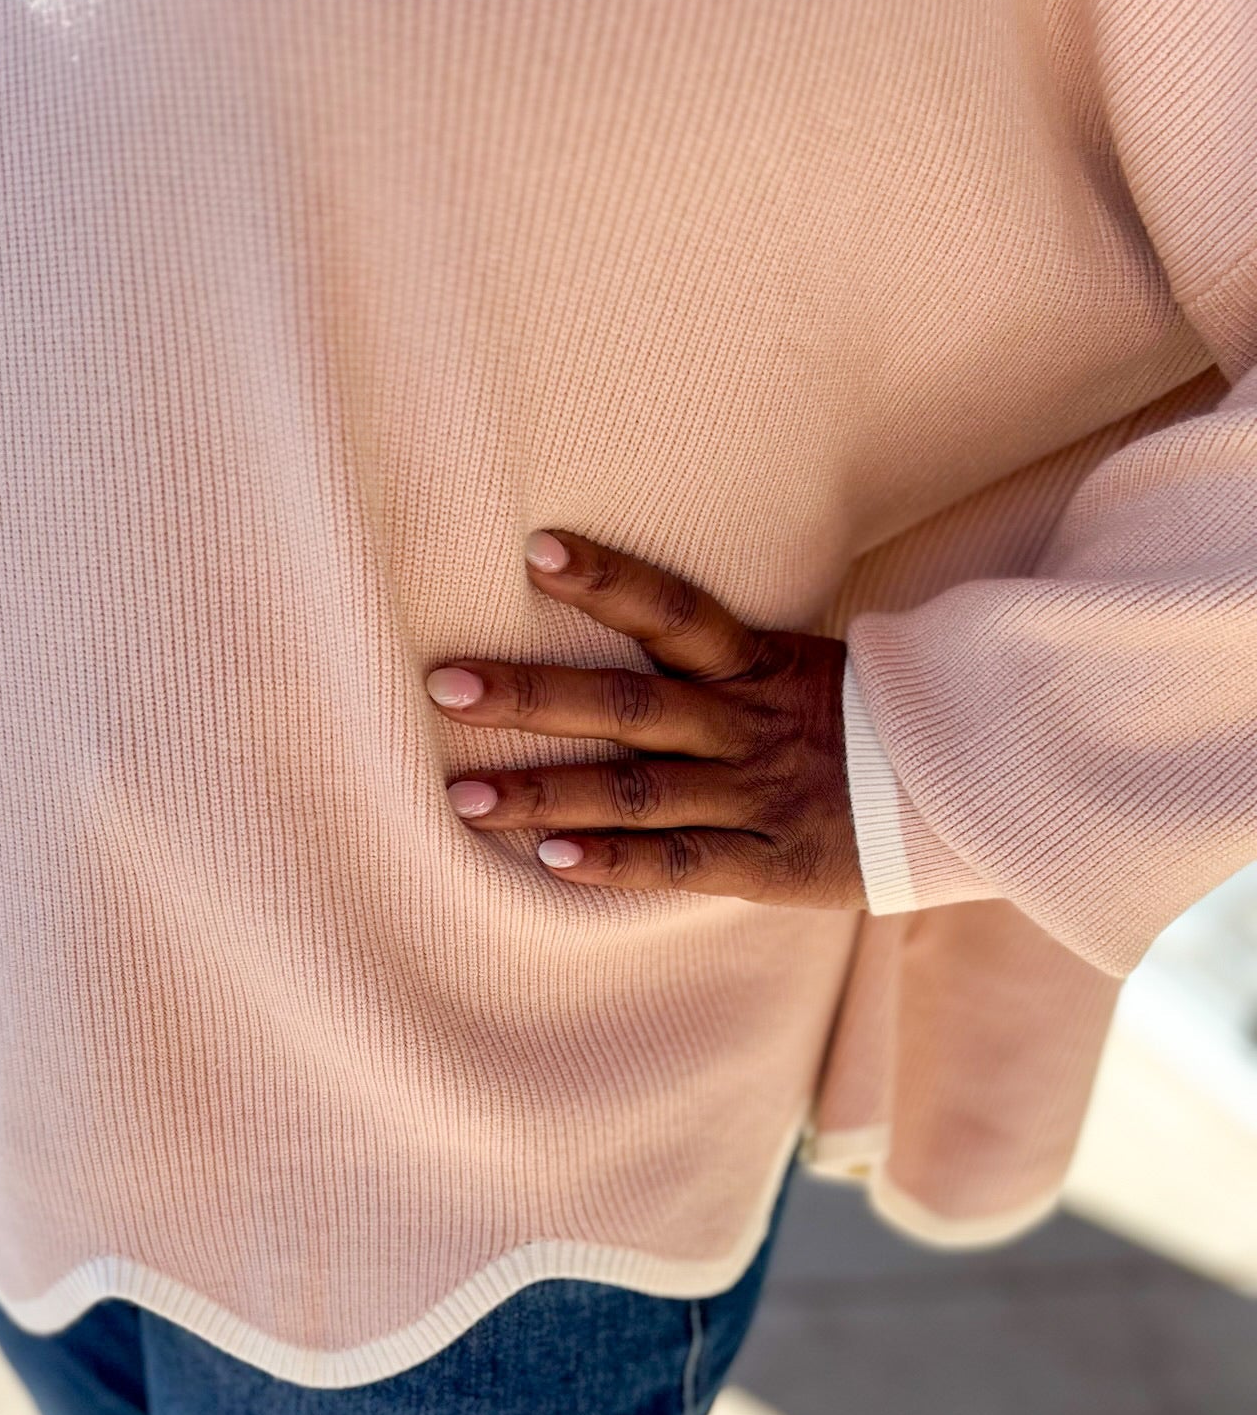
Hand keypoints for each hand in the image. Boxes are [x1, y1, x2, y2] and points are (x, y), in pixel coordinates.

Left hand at [425, 530, 865, 908]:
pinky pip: (679, 861)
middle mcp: (746, 725)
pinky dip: (615, 863)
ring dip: (543, 791)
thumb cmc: (867, 728)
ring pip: (634, 789)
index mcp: (757, 665)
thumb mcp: (802, 670)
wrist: (970, 794)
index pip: (674, 610)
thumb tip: (632, 616)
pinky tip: (549, 859)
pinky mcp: (768, 861)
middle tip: (443, 683)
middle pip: (626, 703)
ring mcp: (754, 794)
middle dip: (531, 695)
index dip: (608, 579)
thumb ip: (723, 657)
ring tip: (461, 794)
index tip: (536, 551)